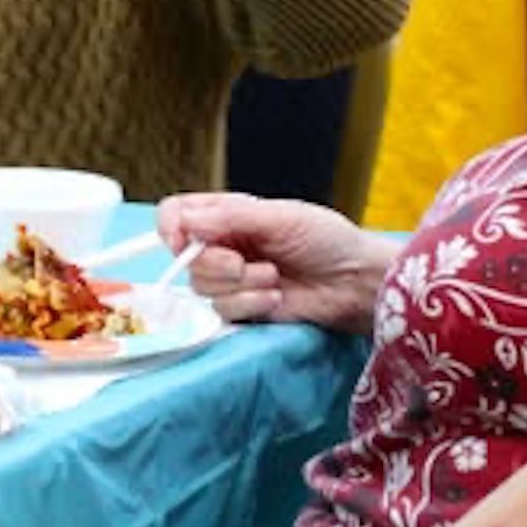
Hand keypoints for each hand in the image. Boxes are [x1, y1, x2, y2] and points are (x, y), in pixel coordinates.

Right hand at [157, 192, 398, 333]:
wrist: (355, 282)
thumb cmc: (327, 239)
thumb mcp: (280, 217)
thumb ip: (230, 217)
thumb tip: (185, 220)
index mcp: (229, 214)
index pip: (178, 214)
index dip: (171, 227)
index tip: (180, 241)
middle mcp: (225, 245)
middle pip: (187, 259)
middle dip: (216, 264)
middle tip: (245, 262)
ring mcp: (234, 280)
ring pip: (203, 288)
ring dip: (240, 286)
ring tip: (274, 278)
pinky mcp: (245, 309)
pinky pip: (224, 312)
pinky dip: (250, 305)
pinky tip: (276, 299)